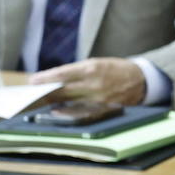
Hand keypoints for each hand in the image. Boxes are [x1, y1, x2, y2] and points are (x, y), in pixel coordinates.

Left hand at [30, 57, 145, 104]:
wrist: (141, 80)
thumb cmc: (115, 69)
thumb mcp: (97, 63)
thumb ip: (77, 72)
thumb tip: (56, 80)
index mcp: (92, 68)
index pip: (63, 74)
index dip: (46, 78)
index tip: (33, 81)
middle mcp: (94, 84)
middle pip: (63, 91)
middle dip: (46, 92)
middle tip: (33, 93)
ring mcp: (98, 99)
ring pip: (70, 103)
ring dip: (55, 102)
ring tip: (42, 102)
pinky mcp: (103, 109)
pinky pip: (81, 111)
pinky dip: (69, 110)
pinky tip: (59, 110)